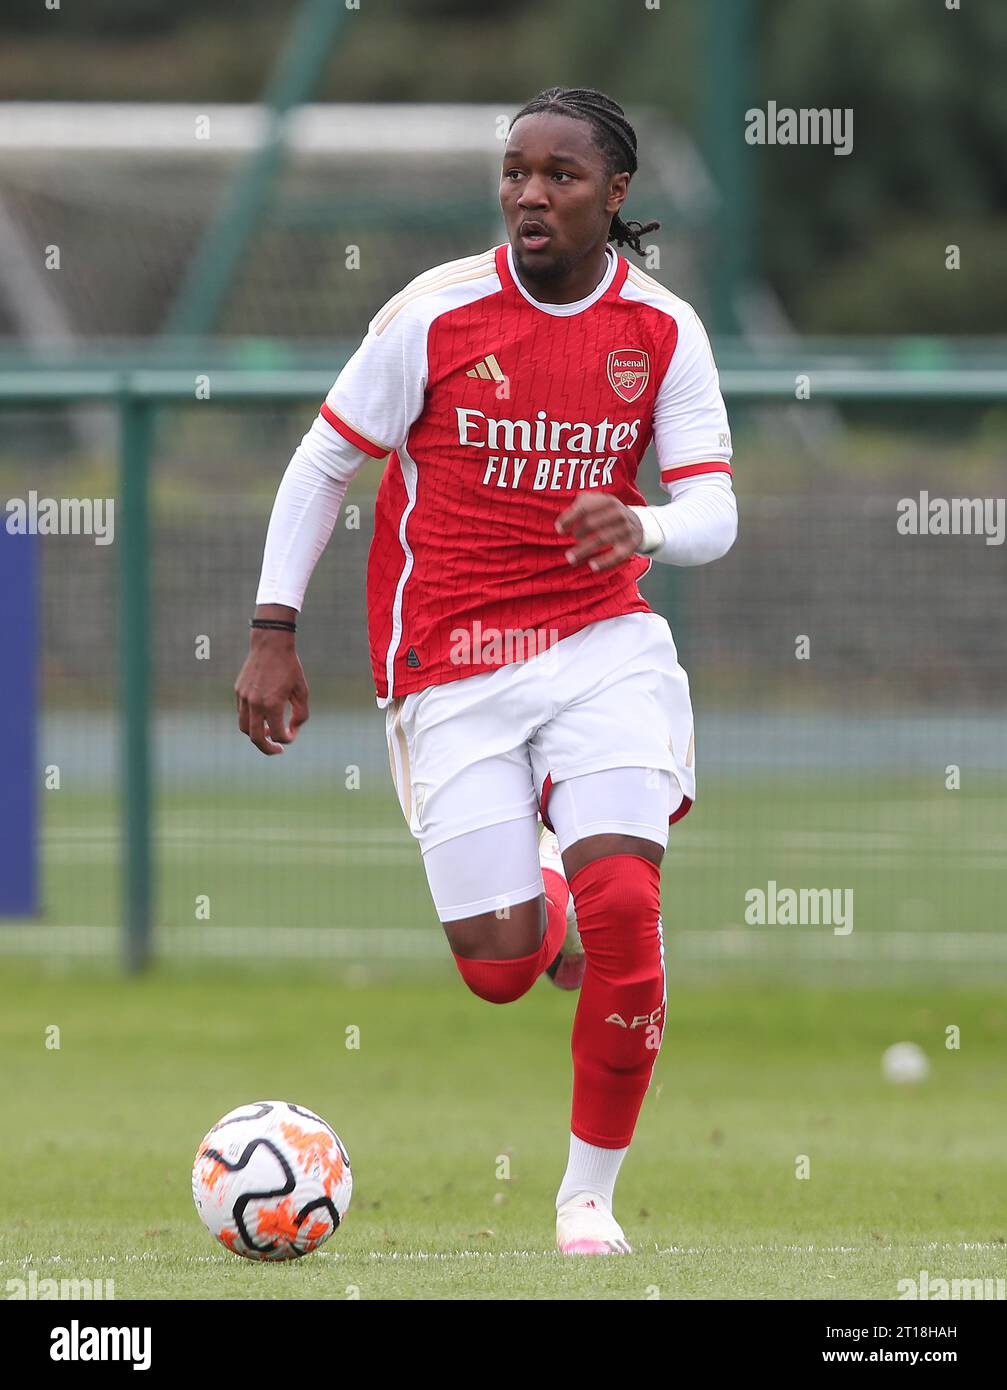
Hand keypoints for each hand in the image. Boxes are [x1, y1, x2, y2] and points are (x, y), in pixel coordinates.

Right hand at [234, 631, 309, 755]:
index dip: (287, 739)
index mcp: (272, 704)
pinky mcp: (238, 691)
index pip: (277, 734)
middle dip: (267, 748)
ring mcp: (244, 697)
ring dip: (256, 734)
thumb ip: (300, 714)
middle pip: (256, 738)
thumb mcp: (301, 691)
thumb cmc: (290, 667)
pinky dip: (251, 719)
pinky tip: (263, 714)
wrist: (270, 644)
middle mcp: (255, 703)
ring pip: (244, 728)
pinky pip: (242, 713)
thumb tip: (292, 731)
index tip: (291, 736)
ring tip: (268, 732)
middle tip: (277, 750)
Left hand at [554, 492, 644, 572]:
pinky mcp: (631, 544)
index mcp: (607, 501)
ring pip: (602, 539)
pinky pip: (618, 555)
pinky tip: (592, 566)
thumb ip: (580, 506)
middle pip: (592, 523)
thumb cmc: (608, 514)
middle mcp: (618, 513)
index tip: (559, 529)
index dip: (569, 518)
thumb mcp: (597, 503)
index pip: (584, 508)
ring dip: (584, 550)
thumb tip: (562, 523)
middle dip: (577, 533)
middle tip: (571, 542)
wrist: (637, 523)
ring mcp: (626, 529)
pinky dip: (605, 561)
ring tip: (571, 559)